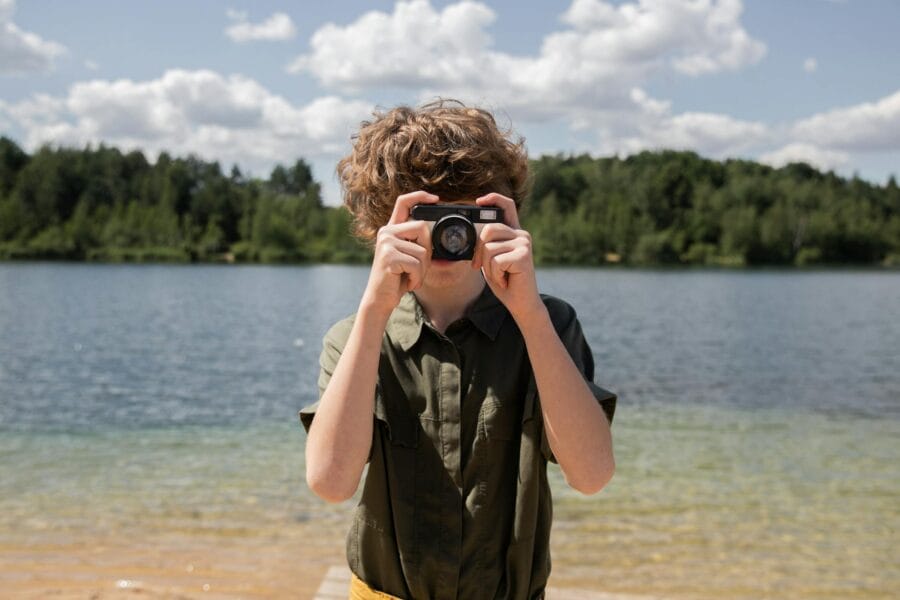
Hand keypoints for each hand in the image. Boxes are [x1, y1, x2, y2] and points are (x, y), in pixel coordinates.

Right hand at [360, 191, 436, 315]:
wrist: (380, 299)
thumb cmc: (397, 278)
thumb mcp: (408, 256)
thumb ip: (416, 241)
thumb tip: (433, 229)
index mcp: (391, 230)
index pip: (403, 202)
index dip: (420, 196)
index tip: (435, 198)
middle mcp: (386, 232)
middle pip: (422, 227)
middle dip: (427, 251)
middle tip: (417, 268)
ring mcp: (386, 243)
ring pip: (422, 251)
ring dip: (422, 270)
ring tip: (409, 277)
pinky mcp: (388, 257)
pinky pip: (416, 264)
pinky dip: (416, 278)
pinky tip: (406, 282)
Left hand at [472, 193, 542, 320]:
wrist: (521, 302)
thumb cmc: (505, 281)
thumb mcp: (491, 259)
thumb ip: (486, 245)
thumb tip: (472, 233)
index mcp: (514, 233)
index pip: (507, 206)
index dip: (493, 199)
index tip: (478, 201)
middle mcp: (521, 234)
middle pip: (488, 230)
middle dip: (478, 252)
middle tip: (481, 267)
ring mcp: (524, 244)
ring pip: (489, 248)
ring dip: (487, 266)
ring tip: (499, 275)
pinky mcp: (523, 256)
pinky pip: (495, 261)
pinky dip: (495, 274)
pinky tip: (505, 280)